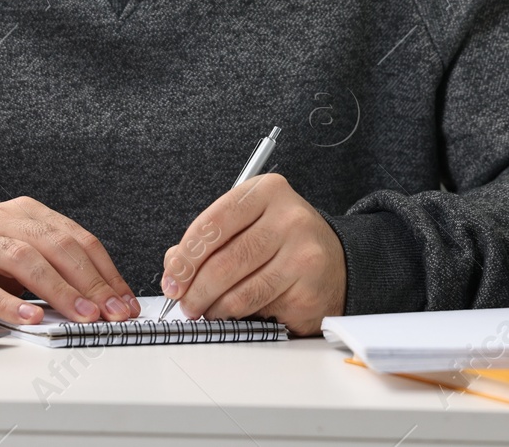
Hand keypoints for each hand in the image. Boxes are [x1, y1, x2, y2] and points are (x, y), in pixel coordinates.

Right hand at [0, 196, 140, 325]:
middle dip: (90, 281)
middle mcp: (0, 221)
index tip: (124, 300)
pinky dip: (8, 303)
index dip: (105, 270)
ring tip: (82, 314)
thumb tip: (100, 297)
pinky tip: (29, 317)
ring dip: (58, 289)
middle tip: (112, 311)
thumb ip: (52, 263)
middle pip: (55, 246)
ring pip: (23, 260)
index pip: (75, 237)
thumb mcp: (16, 247)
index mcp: (24, 212)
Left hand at [159, 173, 345, 335]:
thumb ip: (208, 239)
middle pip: (224, 260)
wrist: (336, 261)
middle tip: (184, 303)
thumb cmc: (281, 241)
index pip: (213, 223)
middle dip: (195, 289)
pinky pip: (259, 308)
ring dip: (212, 307)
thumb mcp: (246, 224)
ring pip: (239, 290)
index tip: (172, 278)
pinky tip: (232, 313)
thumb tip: (174, 268)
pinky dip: (237, 317)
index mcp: (267, 191)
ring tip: (204, 310)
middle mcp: (289, 218)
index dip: (185, 256)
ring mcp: (303, 254)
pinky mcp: (309, 290)